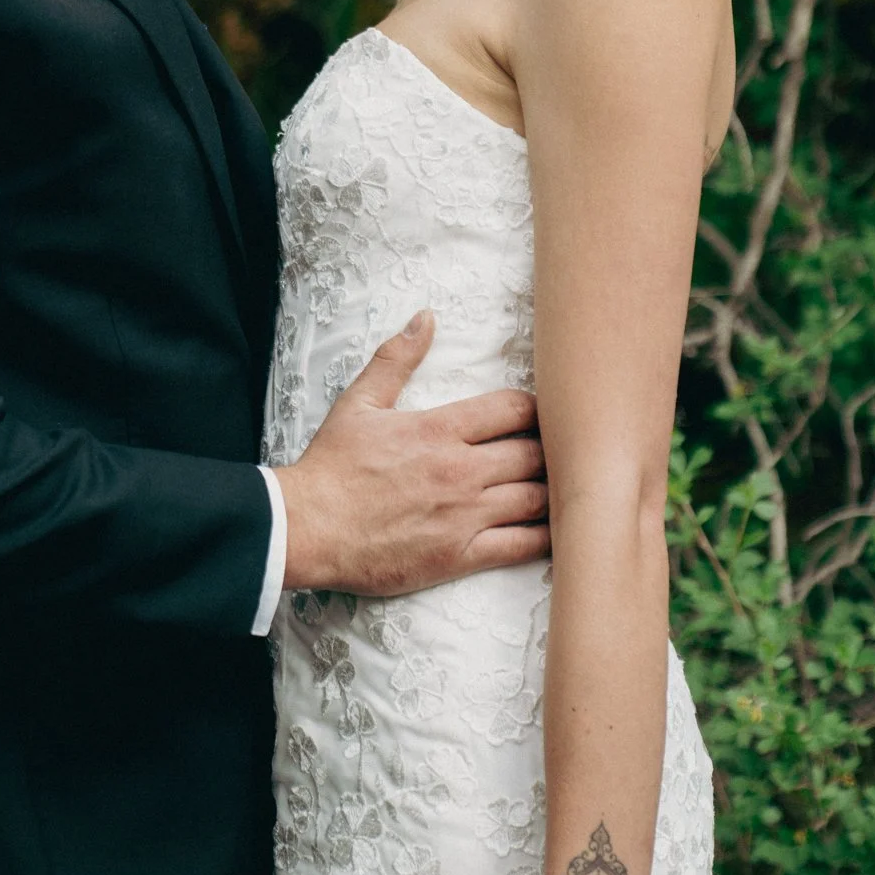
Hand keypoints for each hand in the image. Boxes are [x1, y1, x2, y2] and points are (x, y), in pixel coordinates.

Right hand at [273, 310, 548, 594]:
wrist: (308, 528)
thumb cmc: (332, 466)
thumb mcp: (360, 402)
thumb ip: (397, 358)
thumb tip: (425, 317)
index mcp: (440, 430)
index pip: (514, 409)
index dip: (537, 409)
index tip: (542, 415)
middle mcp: (461, 471)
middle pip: (535, 454)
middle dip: (554, 451)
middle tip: (561, 452)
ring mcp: (464, 516)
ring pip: (537, 499)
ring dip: (556, 492)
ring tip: (566, 489)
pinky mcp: (460, 556)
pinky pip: (522, 546)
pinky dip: (547, 538)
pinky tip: (559, 532)